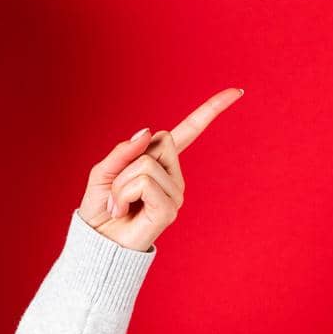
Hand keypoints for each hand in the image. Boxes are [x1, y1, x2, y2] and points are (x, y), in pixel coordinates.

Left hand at [78, 87, 243, 251]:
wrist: (96, 241)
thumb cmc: (100, 208)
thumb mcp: (104, 172)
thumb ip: (124, 151)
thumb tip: (149, 131)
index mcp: (160, 163)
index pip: (188, 132)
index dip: (210, 111)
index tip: (236, 91)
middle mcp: (174, 176)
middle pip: (158, 142)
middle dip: (127, 162)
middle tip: (118, 189)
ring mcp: (175, 193)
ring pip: (146, 164)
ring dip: (121, 183)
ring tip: (118, 204)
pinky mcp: (170, 209)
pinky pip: (144, 182)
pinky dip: (123, 194)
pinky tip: (122, 211)